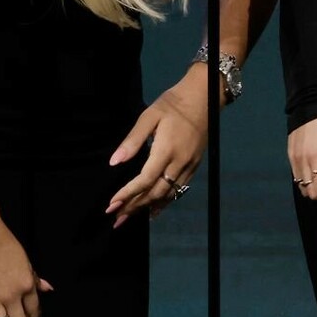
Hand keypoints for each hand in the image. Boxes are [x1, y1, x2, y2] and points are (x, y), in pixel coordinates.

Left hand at [105, 65, 209, 227]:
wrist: (204, 97)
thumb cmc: (173, 103)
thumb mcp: (149, 116)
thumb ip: (133, 140)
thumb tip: (114, 162)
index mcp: (166, 150)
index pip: (144, 180)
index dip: (127, 194)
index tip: (112, 205)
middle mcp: (179, 162)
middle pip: (155, 192)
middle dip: (134, 207)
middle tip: (116, 218)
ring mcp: (189, 166)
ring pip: (168, 194)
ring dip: (147, 207)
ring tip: (129, 217)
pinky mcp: (194, 165)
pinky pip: (179, 190)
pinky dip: (165, 202)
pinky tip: (154, 210)